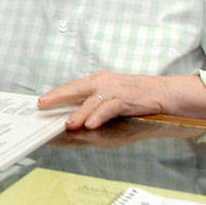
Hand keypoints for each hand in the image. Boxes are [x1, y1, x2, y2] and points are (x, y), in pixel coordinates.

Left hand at [37, 72, 205, 129]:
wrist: (164, 93)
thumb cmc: (136, 96)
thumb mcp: (112, 95)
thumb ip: (94, 103)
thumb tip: (74, 116)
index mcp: (98, 80)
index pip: (73, 87)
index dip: (56, 94)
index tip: (40, 102)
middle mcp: (104, 82)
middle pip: (76, 89)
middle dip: (58, 98)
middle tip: (42, 106)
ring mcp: (115, 90)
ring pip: (92, 102)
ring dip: (79, 113)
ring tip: (67, 124)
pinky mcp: (126, 99)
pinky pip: (110, 108)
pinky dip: (100, 116)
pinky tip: (91, 124)